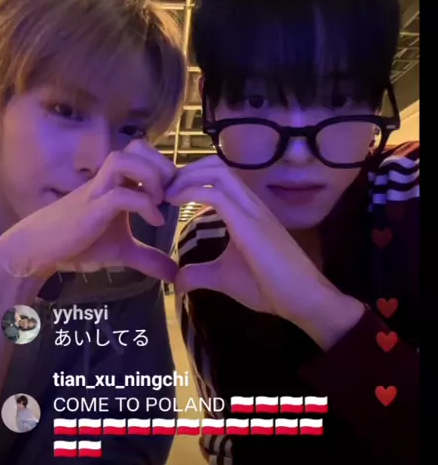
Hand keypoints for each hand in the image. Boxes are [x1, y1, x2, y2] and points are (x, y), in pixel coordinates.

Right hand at [0, 140, 178, 282]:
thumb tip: (174, 274)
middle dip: (162, 165)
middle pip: (137, 147)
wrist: (40, 249)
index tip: (178, 194)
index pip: (144, 154)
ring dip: (150, 176)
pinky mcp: (91, 208)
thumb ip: (148, 259)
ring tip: (160, 201)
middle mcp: (107, 180)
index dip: (166, 167)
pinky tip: (154, 222)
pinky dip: (143, 204)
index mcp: (117, 183)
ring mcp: (98, 191)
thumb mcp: (122, 252)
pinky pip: (120, 194)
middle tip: (172, 193)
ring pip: (124, 159)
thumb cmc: (78, 244)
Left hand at [166, 156, 364, 348]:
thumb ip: (200, 274)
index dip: (191, 178)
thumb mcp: (224, 278)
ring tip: (166, 193)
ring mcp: (252, 209)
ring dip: (187, 176)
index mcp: (247, 210)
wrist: (302, 299)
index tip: (168, 194)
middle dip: (186, 171)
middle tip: (163, 189)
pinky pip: (216, 194)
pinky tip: (174, 202)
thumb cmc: (269, 287)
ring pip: (218, 172)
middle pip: (216, 165)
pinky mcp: (249, 221)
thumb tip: (177, 280)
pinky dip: (190, 191)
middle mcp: (251, 202)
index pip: (219, 176)